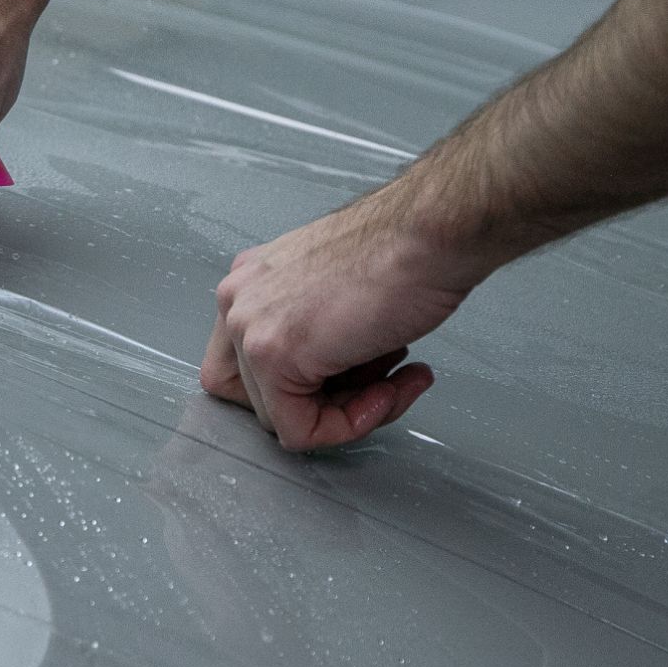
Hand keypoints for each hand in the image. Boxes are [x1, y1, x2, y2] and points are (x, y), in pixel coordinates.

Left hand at [200, 191, 489, 449]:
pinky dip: (350, 425)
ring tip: (397, 378)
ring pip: (282, 416)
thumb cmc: (402, 253)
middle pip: (262, 394)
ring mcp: (249, 328)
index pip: (249, 366)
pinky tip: (391, 390)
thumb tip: (325, 383)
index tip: (358, 376)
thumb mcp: (337, 295)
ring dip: (349, 411)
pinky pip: (300, 431)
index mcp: (251, 282)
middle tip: (381, 379)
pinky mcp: (273, 356)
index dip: (307, 385)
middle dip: (329, 398)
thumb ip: (315, 335)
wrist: (429, 236)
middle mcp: (239, 301)